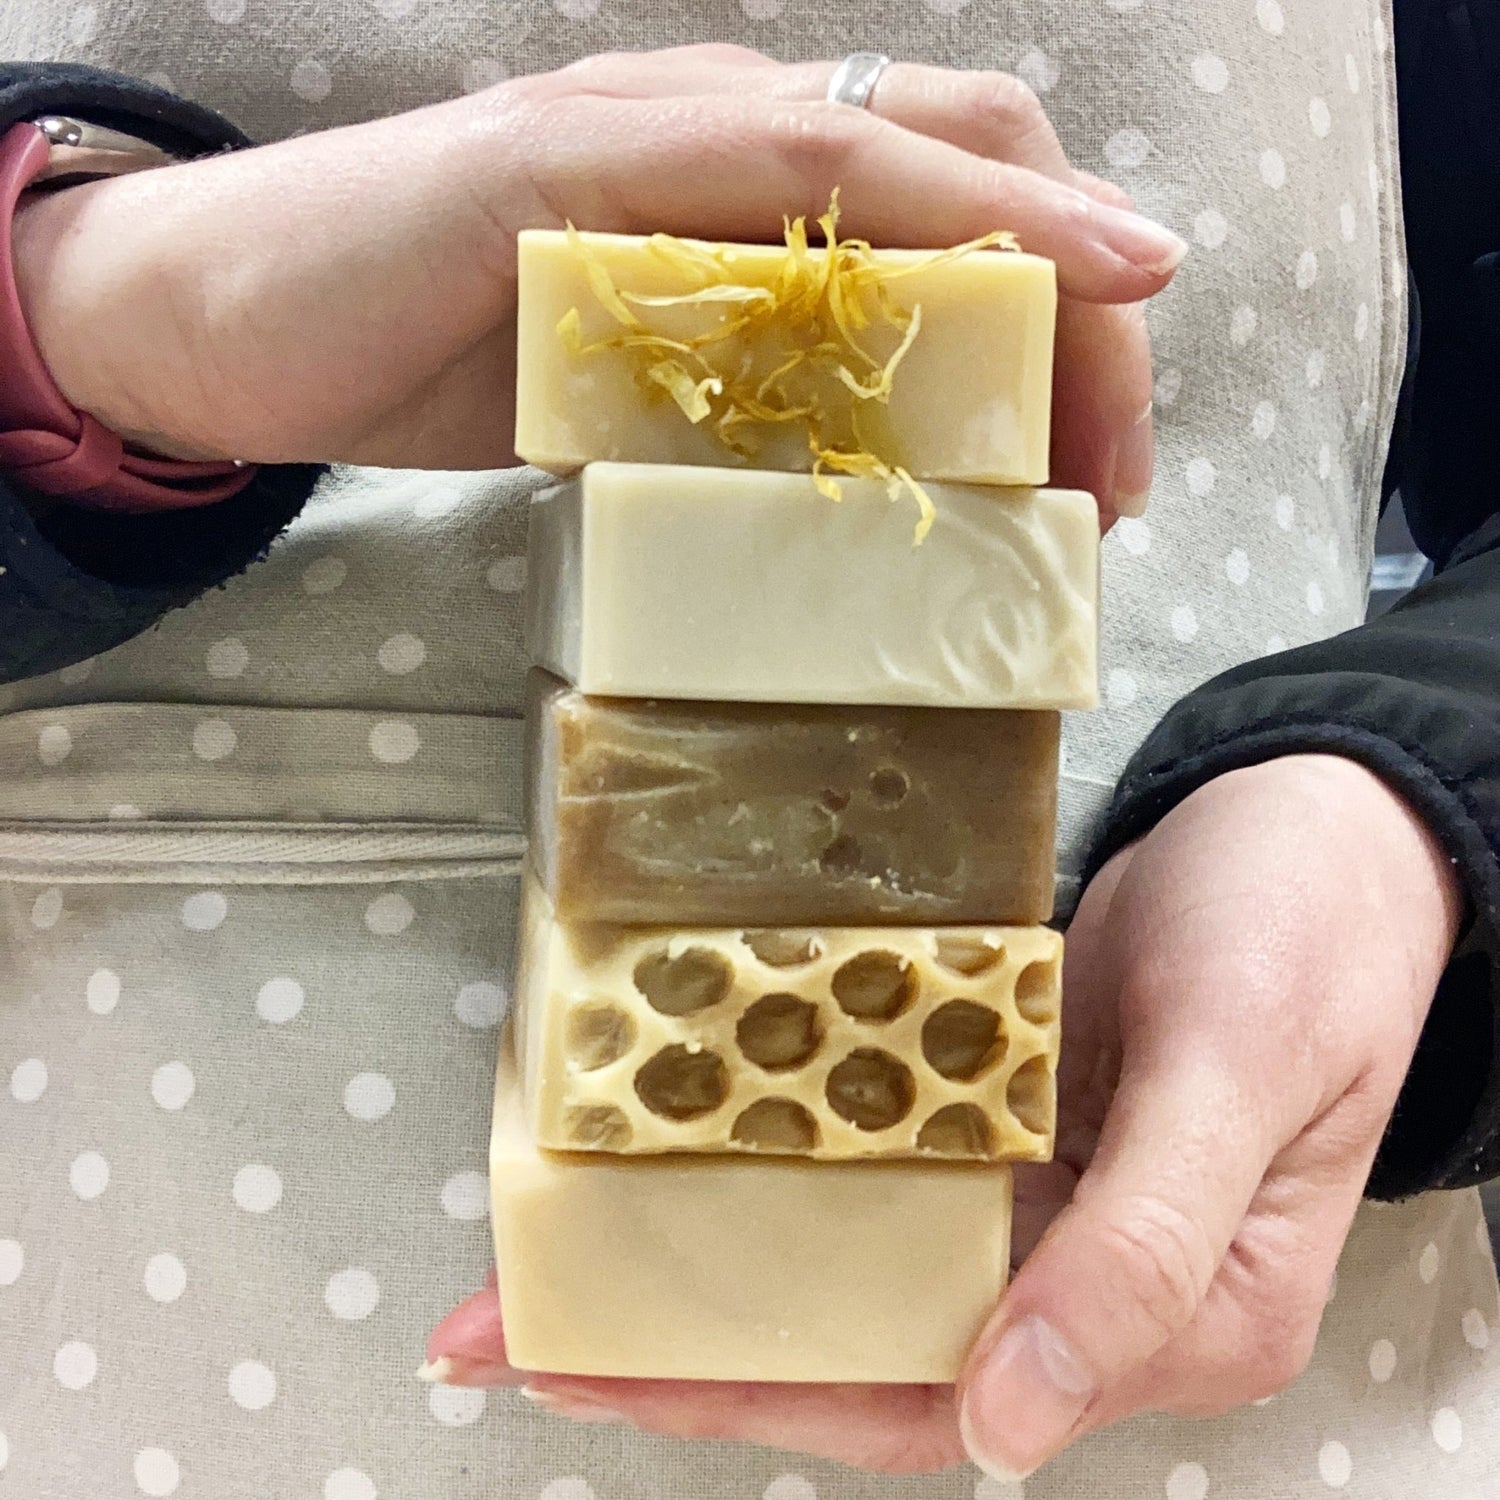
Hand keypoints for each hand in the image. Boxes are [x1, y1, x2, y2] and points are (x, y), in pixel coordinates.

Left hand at [12, 46, 1181, 519]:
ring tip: (1058, 490)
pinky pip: (845, 354)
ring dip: (1020, 367)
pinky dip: (928, 410)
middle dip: (1066, 309)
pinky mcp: (690, 332)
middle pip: (957, 192)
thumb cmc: (336, 266)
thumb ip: (657, 201)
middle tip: (1105, 469)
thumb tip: (840, 236)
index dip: (1030, 214)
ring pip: (924, 274)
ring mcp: (715, 249)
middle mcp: (726, 169)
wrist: (234, 330)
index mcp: (689, 127)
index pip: (901, 149)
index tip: (1140, 288)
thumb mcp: (502, 208)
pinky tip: (948, 482)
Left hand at [426, 755, 1461, 1474]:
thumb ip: (1141, 1247)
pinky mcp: (1011, 1109)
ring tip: (572, 1251)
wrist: (1323, 820)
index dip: (769, 1394)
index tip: (610, 1374)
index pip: (938, 1396)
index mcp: (1174, 1312)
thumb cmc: (1313, 932)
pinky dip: (786, 1163)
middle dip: (698, 1342)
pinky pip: (883, 1156)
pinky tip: (690, 1152)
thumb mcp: (1240, 1073)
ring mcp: (1044, 1188)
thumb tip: (1011, 1423)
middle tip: (530, 1324)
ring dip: (720, 1254)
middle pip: (872, 1340)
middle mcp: (1092, 1270)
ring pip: (861, 1254)